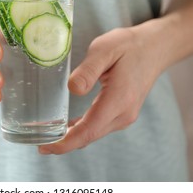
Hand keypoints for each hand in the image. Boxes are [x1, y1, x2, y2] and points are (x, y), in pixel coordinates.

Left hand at [39, 27, 162, 153]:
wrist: (154, 49)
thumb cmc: (128, 46)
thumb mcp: (105, 49)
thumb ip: (88, 70)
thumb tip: (73, 89)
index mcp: (119, 99)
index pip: (89, 130)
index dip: (66, 142)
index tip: (45, 146)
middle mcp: (123, 114)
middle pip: (89, 136)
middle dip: (63, 144)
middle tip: (39, 145)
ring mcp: (124, 116)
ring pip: (93, 134)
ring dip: (72, 139)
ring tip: (47, 138)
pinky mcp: (122, 113)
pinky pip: (98, 127)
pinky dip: (81, 131)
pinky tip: (67, 129)